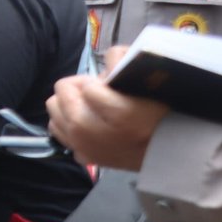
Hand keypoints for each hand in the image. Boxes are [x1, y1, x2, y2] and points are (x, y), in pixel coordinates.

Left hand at [47, 74, 166, 170]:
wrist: (168, 151)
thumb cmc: (161, 114)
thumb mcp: (146, 81)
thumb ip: (120, 65)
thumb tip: (100, 70)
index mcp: (117, 112)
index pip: (87, 85)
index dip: (99, 80)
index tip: (110, 84)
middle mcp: (92, 131)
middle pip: (62, 92)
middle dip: (78, 87)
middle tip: (97, 91)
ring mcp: (82, 146)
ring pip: (54, 109)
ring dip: (68, 103)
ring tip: (89, 106)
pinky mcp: (81, 156)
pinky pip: (58, 130)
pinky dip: (67, 123)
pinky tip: (86, 122)